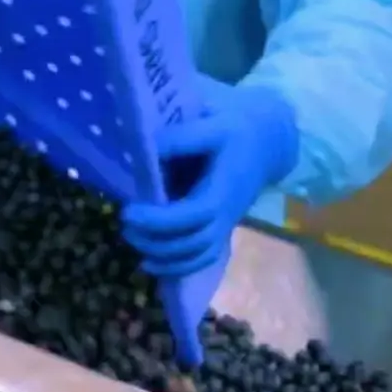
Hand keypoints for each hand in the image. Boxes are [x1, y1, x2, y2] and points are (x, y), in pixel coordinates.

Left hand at [122, 76, 298, 277]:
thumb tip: (145, 149)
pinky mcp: (219, 229)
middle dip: (155, 239)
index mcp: (223, 189)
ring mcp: (223, 225)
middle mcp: (225, 214)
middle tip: (124, 223)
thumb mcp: (212, 124)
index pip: (194, 215)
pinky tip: (148, 264)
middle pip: (193, 242)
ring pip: (196, 255)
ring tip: (131, 238)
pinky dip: (176, 267)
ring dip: (162, 256)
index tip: (129, 211)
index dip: (160, 220)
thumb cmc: (235, 131)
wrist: (266, 141)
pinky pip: (201, 259)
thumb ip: (181, 137)